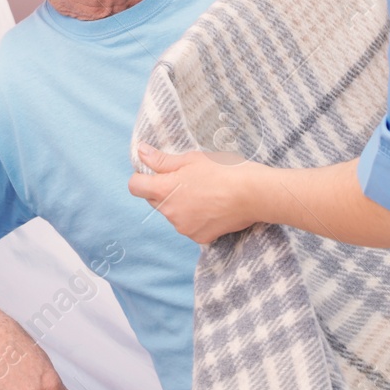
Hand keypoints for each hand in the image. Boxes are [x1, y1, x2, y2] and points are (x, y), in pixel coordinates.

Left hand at [128, 143, 264, 243]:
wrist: (253, 194)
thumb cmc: (223, 171)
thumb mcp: (191, 159)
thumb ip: (162, 160)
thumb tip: (141, 153)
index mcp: (165, 190)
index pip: (135, 186)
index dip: (142, 177)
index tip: (155, 172)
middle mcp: (170, 212)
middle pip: (154, 200)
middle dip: (163, 190)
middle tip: (186, 179)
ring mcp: (184, 227)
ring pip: (172, 213)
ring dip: (180, 204)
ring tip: (204, 192)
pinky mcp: (199, 237)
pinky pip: (189, 226)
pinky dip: (195, 218)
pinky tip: (211, 206)